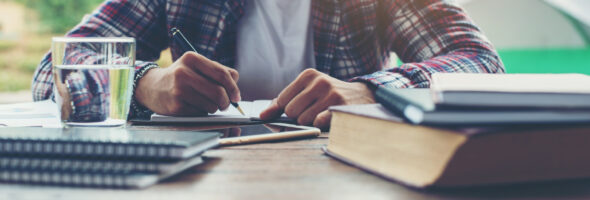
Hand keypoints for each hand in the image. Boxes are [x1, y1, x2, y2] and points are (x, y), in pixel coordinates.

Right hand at [135, 52, 240, 115]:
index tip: (236, 97)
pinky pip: (200, 114)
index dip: (233, 88)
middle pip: (219, 92)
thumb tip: (235, 88)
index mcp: (192, 58)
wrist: (151, 87)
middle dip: (226, 102)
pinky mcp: (176, 106)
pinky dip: (202, 113)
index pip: (222, 74)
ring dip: (214, 108)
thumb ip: (218, 72)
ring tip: (205, 103)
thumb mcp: (196, 66)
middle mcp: (183, 72)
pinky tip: (193, 107)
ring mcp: (178, 90)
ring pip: (211, 105)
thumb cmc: (181, 77)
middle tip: (225, 104)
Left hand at [260, 69, 375, 128]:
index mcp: (308, 75)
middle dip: (298, 117)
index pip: (282, 100)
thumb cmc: (327, 96)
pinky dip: (319, 125)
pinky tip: (327, 118)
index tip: (295, 111)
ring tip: (322, 114)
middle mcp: (319, 81)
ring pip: (303, 120)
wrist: (362, 97)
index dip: (285, 111)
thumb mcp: (307, 92)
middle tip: (312, 112)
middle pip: (291, 111)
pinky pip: (317, 122)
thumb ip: (282, 103)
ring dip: (310, 123)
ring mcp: (331, 93)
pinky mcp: (340, 107)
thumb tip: (262, 116)